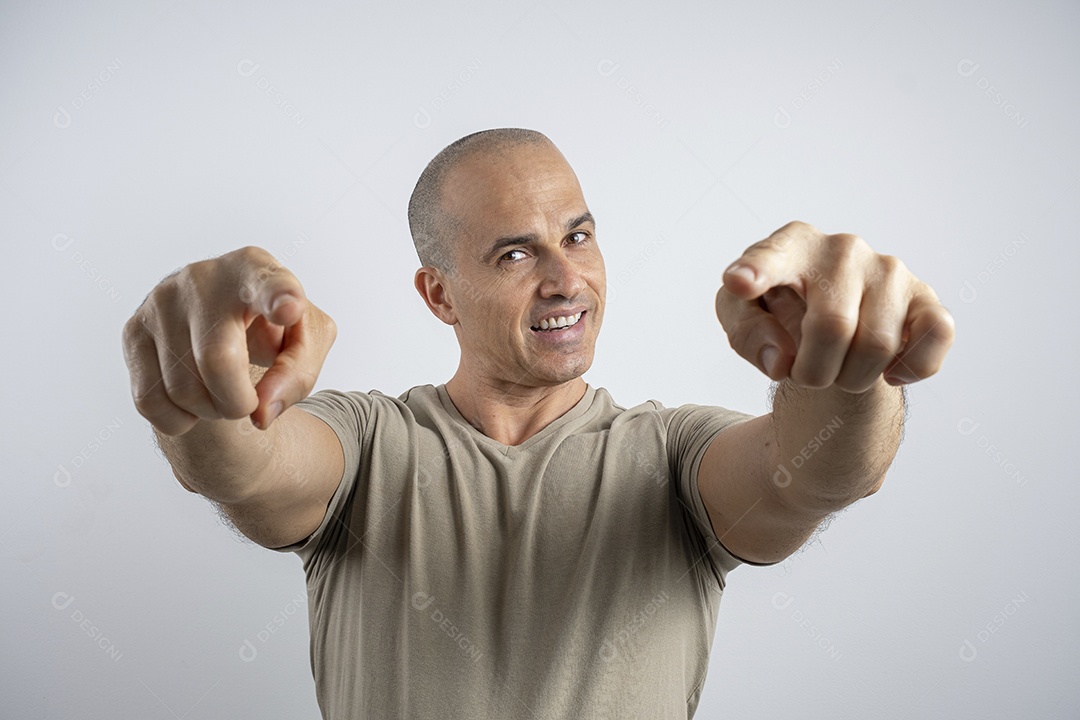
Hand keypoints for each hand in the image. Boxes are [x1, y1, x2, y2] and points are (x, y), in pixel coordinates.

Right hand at [122, 246, 336, 434]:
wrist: (219, 321)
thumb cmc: (270, 328)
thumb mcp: (304, 342)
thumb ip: (297, 373)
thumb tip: (260, 411)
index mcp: (255, 270)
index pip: (269, 283)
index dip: (279, 297)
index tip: (289, 309)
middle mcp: (202, 278)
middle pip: (217, 360)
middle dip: (237, 400)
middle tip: (246, 402)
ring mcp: (160, 302)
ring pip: (183, 389)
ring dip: (210, 411)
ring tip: (221, 393)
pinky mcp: (133, 330)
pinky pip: (150, 401)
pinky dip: (179, 419)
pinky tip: (193, 398)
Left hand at [715, 221, 953, 392]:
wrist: (830, 322)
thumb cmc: (780, 311)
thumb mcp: (744, 318)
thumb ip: (747, 333)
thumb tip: (781, 358)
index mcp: (792, 247)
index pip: (772, 257)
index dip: (756, 271)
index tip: (740, 283)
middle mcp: (843, 249)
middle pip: (832, 327)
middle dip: (814, 371)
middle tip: (806, 374)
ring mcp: (890, 270)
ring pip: (878, 346)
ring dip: (852, 379)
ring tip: (839, 369)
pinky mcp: (926, 297)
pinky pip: (935, 336)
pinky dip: (909, 369)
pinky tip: (887, 372)